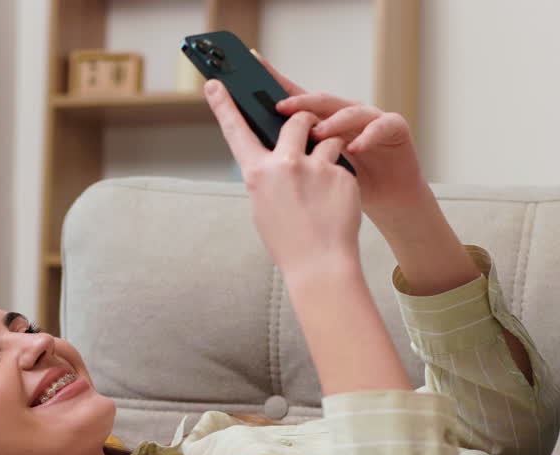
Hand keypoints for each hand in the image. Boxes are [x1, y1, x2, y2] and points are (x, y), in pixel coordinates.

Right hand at [203, 79, 361, 275]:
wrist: (320, 264)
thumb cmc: (289, 240)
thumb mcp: (264, 206)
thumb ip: (267, 176)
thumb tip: (274, 155)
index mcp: (257, 174)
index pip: (236, 131)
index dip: (224, 106)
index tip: (215, 84)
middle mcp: (283, 165)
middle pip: (297, 120)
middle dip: (306, 121)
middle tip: (310, 132)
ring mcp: (314, 168)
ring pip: (326, 137)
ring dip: (328, 150)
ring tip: (325, 183)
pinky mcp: (340, 174)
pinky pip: (343, 161)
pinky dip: (342, 176)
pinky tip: (337, 202)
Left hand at [262, 58, 423, 220]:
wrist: (390, 199)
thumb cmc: (352, 183)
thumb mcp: (319, 170)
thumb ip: (299, 155)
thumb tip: (259, 152)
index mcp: (325, 120)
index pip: (297, 97)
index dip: (276, 81)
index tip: (253, 64)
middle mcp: (346, 113)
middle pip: (321, 101)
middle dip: (300, 102)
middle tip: (280, 107)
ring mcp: (371, 117)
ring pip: (349, 111)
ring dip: (332, 121)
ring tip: (316, 132)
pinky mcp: (394, 127)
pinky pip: (380, 126)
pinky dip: (367, 136)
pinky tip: (353, 147)